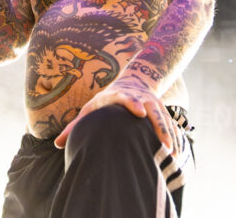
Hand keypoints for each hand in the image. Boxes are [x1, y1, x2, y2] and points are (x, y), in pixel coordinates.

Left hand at [54, 77, 181, 157]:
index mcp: (120, 96)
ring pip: (165, 118)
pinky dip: (175, 138)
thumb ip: (75, 126)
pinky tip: (177, 155)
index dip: (133, 103)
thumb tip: (57, 144)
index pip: (127, 97)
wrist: (135, 81)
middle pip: (153, 109)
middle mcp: (140, 98)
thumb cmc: (106, 101)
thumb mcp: (90, 108)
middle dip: (160, 125)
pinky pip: (171, 124)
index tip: (140, 112)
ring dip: (171, 135)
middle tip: (165, 144)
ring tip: (174, 155)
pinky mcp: (163, 111)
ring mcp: (153, 104)